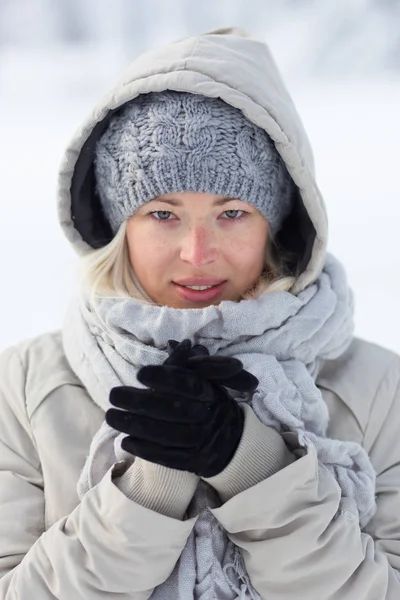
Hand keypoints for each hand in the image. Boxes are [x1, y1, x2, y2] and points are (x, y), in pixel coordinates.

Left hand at [105, 340, 258, 477]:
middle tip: (113, 395)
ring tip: (111, 417)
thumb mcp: (205, 379)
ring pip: (168, 435)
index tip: (140, 373)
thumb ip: (187, 364)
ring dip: (136, 426)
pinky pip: (169, 457)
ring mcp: (202, 441)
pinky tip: (126, 441)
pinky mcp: (195, 462)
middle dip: (140, 402)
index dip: (165, 378)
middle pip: (173, 410)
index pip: (188, 384)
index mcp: (210, 392)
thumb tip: (175, 345)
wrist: (231, 440)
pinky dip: (146, 450)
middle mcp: (208, 416)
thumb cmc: (209, 402)